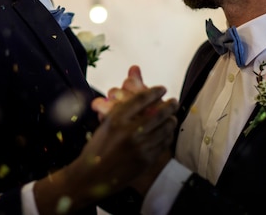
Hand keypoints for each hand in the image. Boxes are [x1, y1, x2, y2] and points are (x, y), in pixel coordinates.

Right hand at [90, 65, 175, 196]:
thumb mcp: (104, 125)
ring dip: (171, 120)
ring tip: (173, 117)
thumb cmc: (96, 149)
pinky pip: (163, 144)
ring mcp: (139, 147)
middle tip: (174, 102)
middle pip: (157, 114)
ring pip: (164, 129)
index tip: (161, 89)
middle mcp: (129, 132)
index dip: (154, 92)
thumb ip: (119, 109)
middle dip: (169, 106)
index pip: (140, 100)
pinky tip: (168, 132)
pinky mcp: (146, 160)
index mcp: (116, 120)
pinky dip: (168, 136)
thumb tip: (134, 91)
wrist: (92, 177)